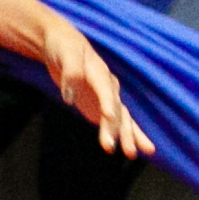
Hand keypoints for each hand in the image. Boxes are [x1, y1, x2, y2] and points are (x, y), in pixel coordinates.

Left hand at [41, 17, 149, 159]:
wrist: (64, 45)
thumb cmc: (64, 47)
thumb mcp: (64, 53)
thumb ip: (69, 73)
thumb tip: (69, 98)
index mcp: (99, 71)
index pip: (105, 89)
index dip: (108, 102)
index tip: (109, 117)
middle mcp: (108, 86)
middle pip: (117, 108)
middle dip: (119, 129)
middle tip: (120, 148)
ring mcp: (107, 97)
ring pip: (121, 119)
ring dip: (127, 136)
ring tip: (133, 155)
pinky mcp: (102, 107)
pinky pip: (116, 123)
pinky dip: (125, 135)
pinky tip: (134, 150)